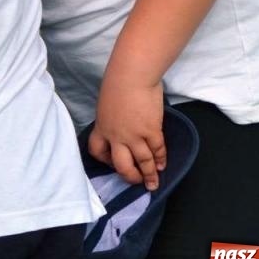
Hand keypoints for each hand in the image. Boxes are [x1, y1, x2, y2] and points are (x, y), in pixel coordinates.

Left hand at [88, 72, 166, 189]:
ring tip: (153, 184)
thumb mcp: (107, 103)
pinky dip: (161, 160)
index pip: (96, 150)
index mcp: (102, 126)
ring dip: (149, 175)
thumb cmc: (118, 82)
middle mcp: (116, 135)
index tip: (112, 163)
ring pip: (142, 162)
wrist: (132, 75)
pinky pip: (157, 151)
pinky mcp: (151, 131)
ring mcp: (134, 135)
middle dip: (129, 176)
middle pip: (120, 165)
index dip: (105, 160)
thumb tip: (121, 123)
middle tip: (136, 181)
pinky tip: (162, 166)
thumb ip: (112, 117)